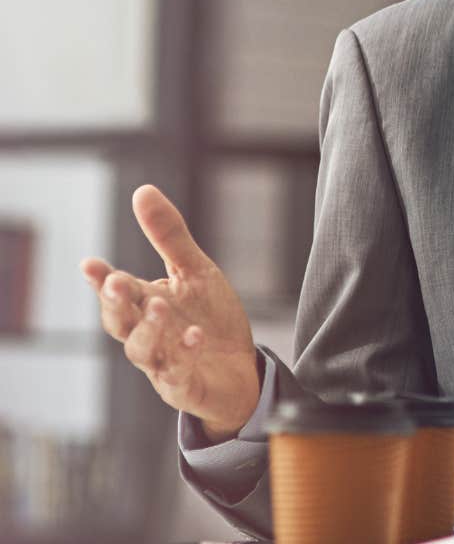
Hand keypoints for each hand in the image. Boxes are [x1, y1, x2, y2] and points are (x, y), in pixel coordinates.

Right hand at [79, 185, 260, 439]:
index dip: (102, 280)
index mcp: (146, 305)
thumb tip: (142, 190)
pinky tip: (194, 337)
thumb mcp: (195, 271)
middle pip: (121, 322)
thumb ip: (169, 237)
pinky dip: (183, 356)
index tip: (89, 264)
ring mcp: (163, 363)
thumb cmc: (209, 318)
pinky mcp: (185, 386)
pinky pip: (178, 374)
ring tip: (160, 305)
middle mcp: (148, 335)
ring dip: (149, 328)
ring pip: (143, 350)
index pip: (118, 291)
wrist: (240, 369)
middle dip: (116, 302)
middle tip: (117, 281)